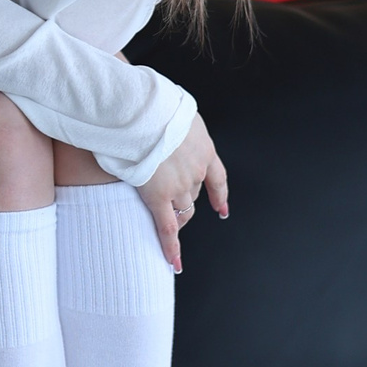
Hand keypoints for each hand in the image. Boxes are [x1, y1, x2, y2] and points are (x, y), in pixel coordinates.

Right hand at [137, 114, 227, 272]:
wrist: (143, 112)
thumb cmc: (152, 103)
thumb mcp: (174, 108)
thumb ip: (174, 122)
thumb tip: (163, 118)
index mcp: (203, 148)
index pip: (217, 178)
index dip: (219, 195)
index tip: (222, 209)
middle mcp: (196, 170)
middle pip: (195, 195)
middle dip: (187, 202)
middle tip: (174, 210)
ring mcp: (178, 185)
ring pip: (182, 209)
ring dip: (176, 218)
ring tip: (167, 230)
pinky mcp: (158, 195)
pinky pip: (166, 227)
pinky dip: (171, 247)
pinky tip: (174, 262)